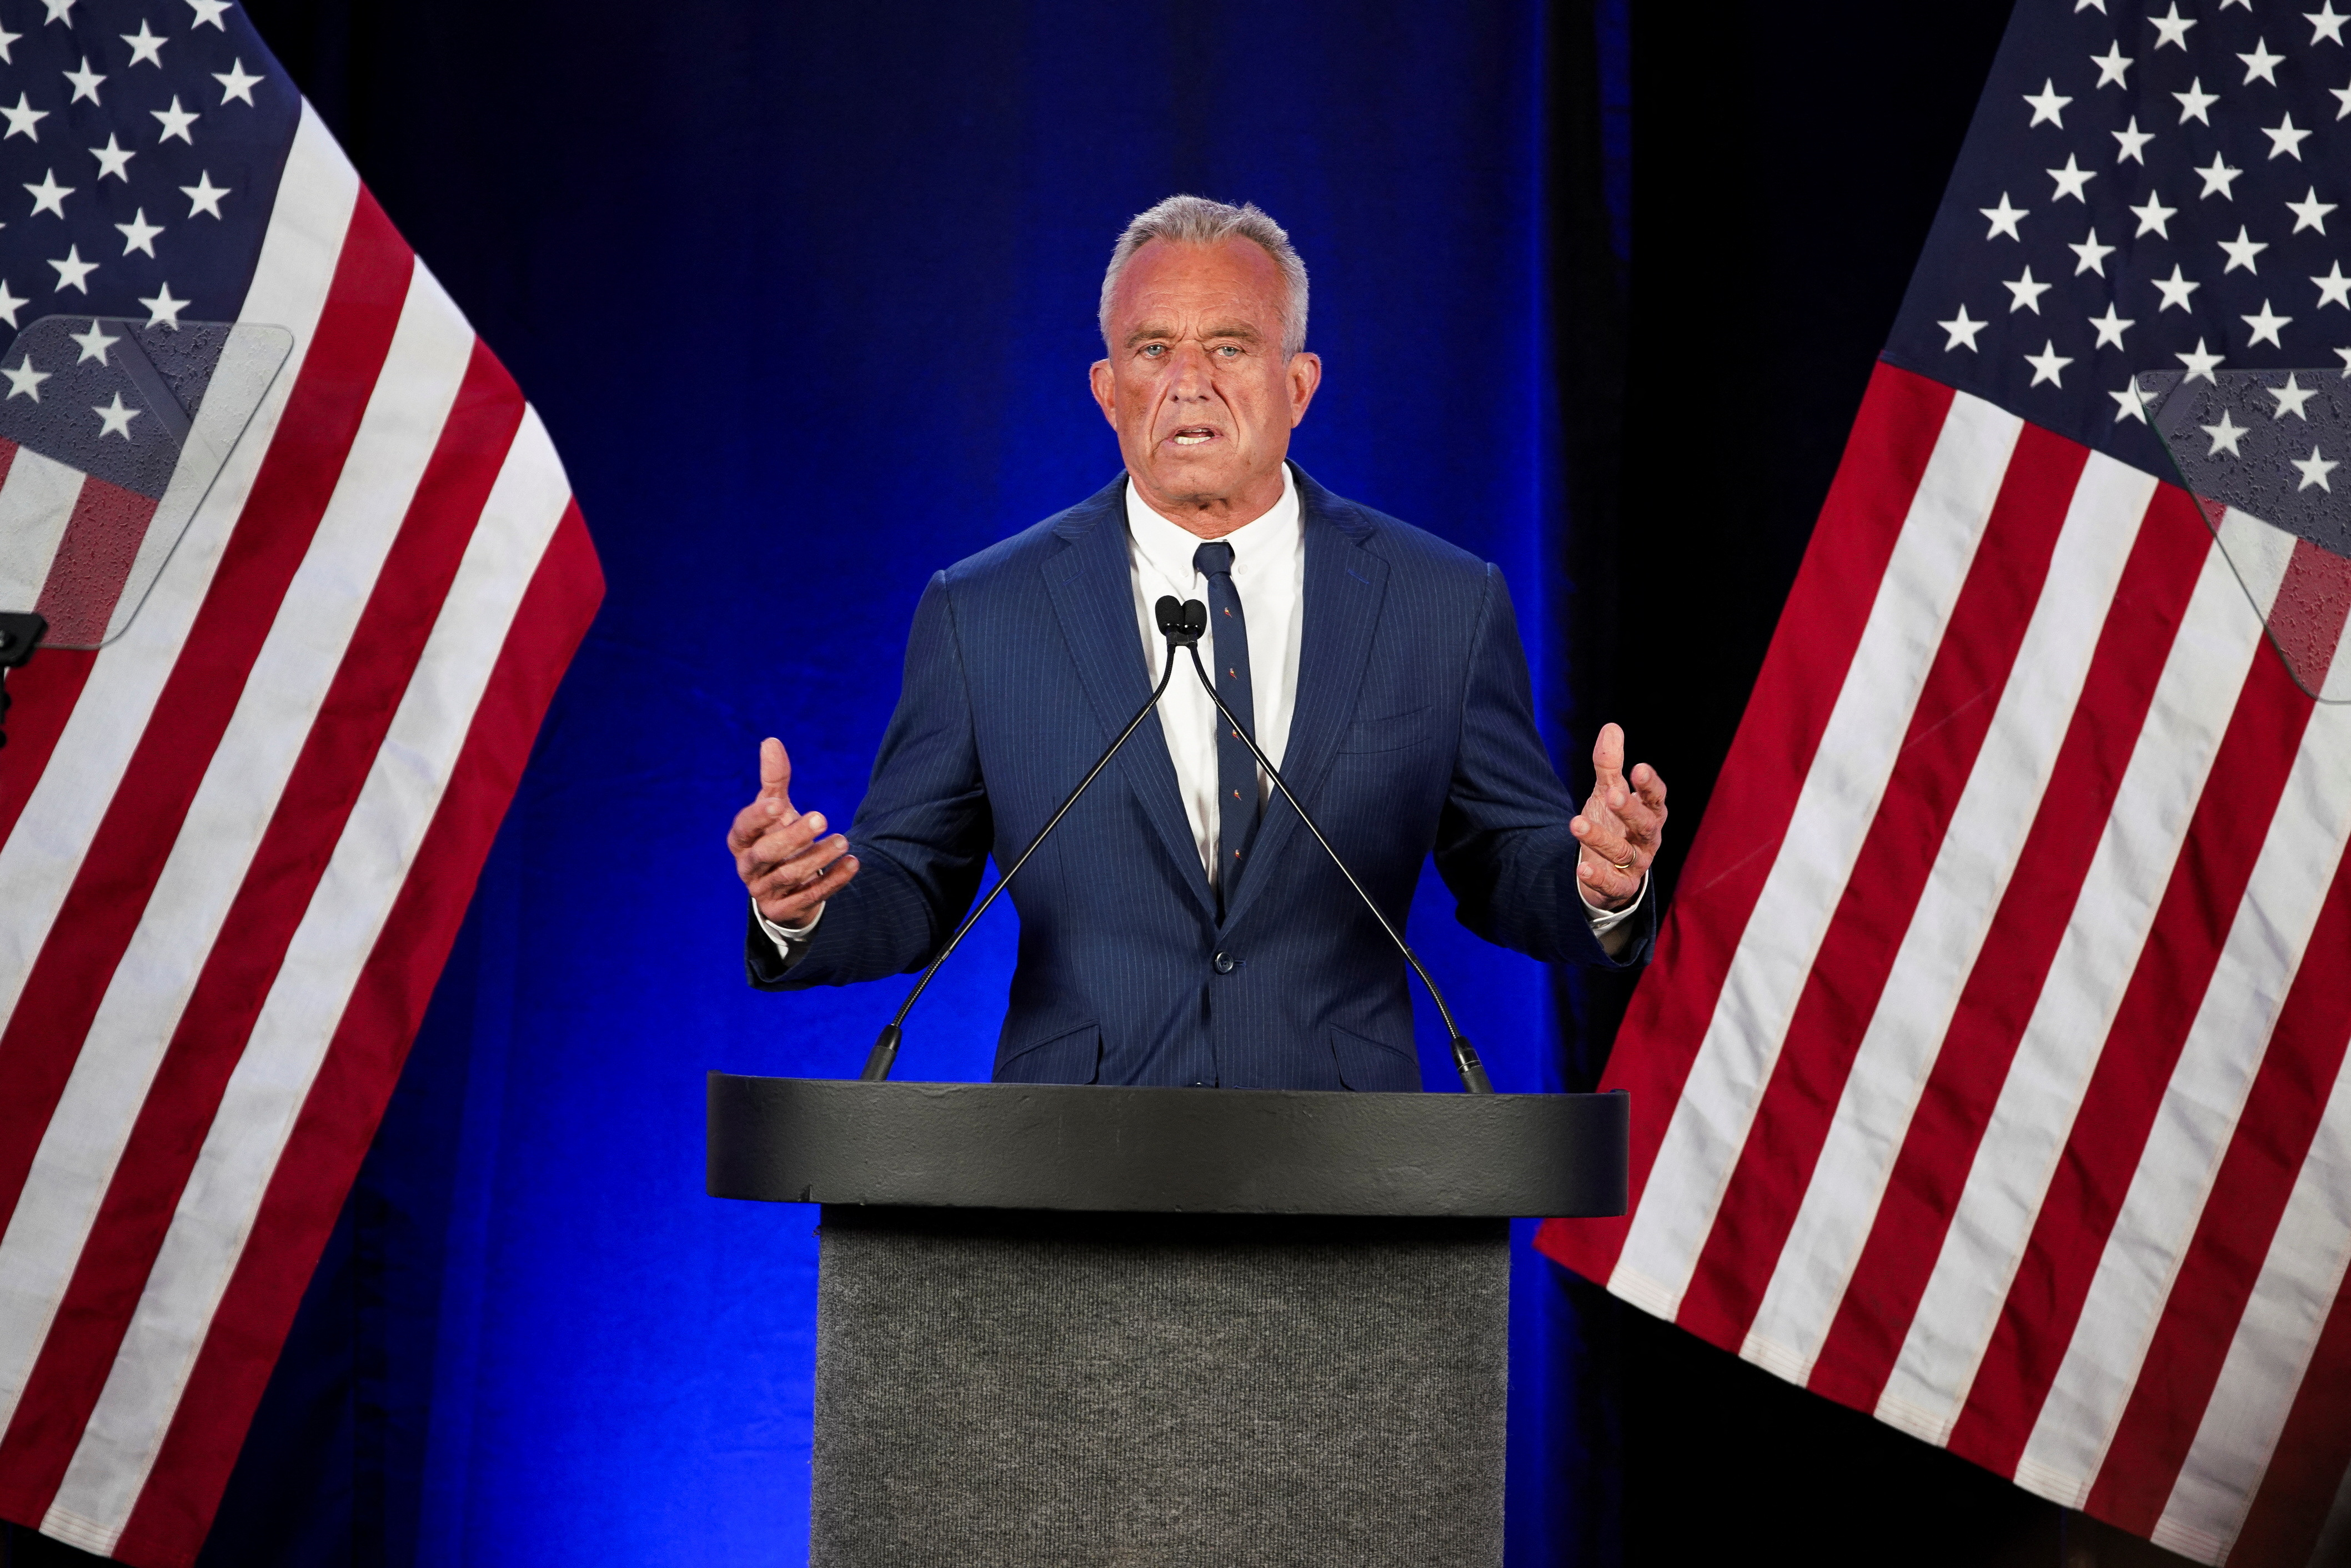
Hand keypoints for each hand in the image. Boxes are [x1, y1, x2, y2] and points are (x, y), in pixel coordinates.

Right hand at [728, 737, 859, 927]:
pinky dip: (833, 881)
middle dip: (793, 836)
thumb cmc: (776, 836)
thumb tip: (771, 741)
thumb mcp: (775, 808)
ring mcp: (764, 891)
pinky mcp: (784, 909)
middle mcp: (748, 867)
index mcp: (741, 840)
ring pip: (788, 877)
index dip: (758, 816)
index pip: (743, 828)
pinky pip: (809, 897)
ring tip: (844, 840)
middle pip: (764, 853)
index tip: (779, 802)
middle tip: (822, 817)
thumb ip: (774, 779)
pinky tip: (853, 863)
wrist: (785, 885)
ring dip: (818, 858)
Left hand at [1570, 723, 1667, 913]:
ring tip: (1575, 823)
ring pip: (1624, 852)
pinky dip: (1599, 876)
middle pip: (1645, 824)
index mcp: (1650, 812)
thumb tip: (1611, 727)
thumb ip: (1609, 765)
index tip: (1638, 768)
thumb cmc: (1614, 824)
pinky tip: (1581, 867)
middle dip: (1629, 809)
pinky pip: (1614, 884)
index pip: (1656, 797)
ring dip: (1601, 839)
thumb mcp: (1609, 792)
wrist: (1608, 869)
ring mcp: (1636, 864)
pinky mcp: (1621, 887)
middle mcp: (1647, 838)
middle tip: (1612, 795)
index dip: (1649, 784)